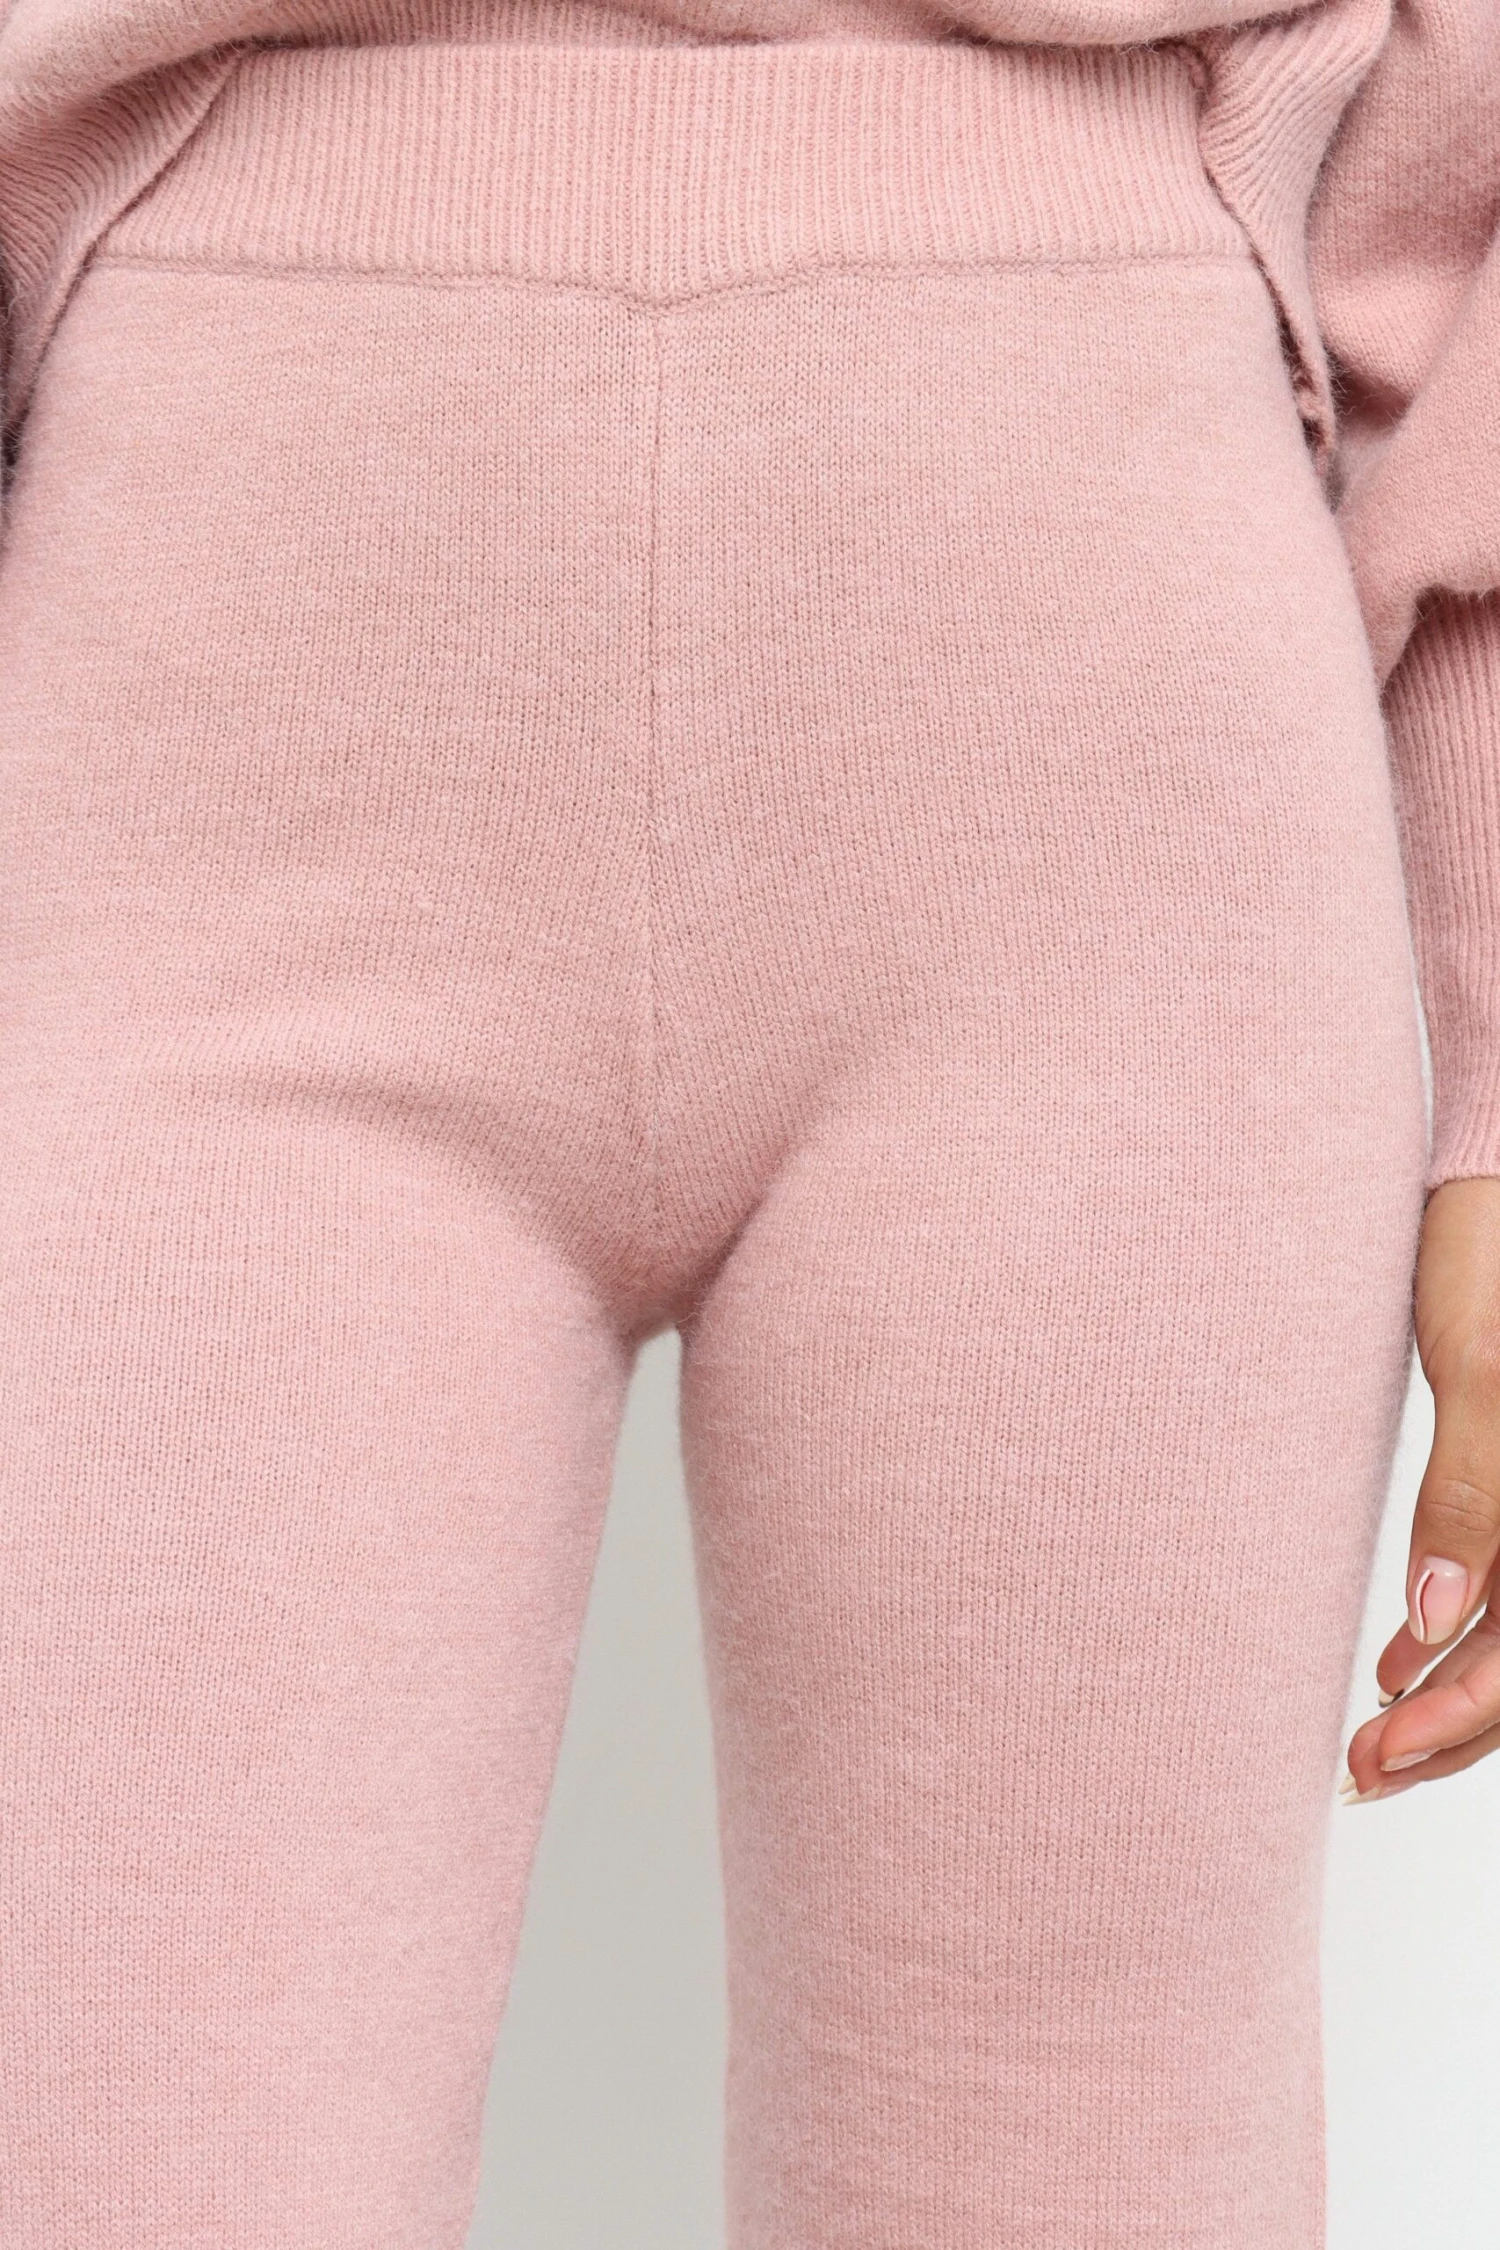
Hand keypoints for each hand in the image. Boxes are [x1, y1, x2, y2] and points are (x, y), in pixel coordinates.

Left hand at [1341, 1176, 1499, 1803]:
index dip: (1464, 1716)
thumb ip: (1475, 1492)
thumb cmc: (1489, 1255)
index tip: (1380, 1749)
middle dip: (1450, 1730)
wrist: (1487, 1185)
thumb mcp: (1482, 1368)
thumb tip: (1433, 1627)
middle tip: (1360, 1771)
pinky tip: (1394, 1667)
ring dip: (1448, 1700)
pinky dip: (1453, 1642)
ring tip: (1368, 1744)